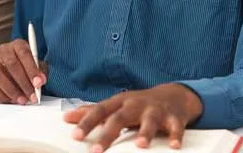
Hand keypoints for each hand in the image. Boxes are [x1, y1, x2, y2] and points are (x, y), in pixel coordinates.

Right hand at [0, 39, 47, 104]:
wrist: (16, 70)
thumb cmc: (28, 67)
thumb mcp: (38, 66)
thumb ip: (41, 72)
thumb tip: (40, 81)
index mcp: (17, 45)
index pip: (24, 54)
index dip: (31, 69)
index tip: (38, 83)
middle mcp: (3, 51)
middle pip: (11, 64)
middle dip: (23, 83)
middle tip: (32, 96)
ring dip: (11, 90)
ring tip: (22, 100)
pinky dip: (0, 95)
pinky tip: (10, 100)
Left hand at [64, 83, 202, 151]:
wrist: (173, 95)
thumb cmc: (138, 104)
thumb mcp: (116, 105)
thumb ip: (93, 112)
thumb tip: (66, 117)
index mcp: (120, 102)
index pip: (100, 110)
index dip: (87, 122)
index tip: (75, 136)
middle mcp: (135, 104)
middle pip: (119, 117)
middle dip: (108, 133)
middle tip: (96, 150)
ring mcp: (155, 110)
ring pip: (149, 120)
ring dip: (145, 132)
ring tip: (140, 144)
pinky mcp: (173, 117)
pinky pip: (175, 127)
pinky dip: (175, 135)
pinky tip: (174, 145)